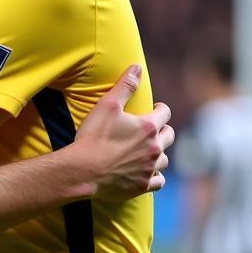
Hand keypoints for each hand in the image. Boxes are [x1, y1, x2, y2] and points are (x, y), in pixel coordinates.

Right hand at [71, 65, 173, 198]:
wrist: (82, 170)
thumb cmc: (93, 137)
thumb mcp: (107, 105)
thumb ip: (125, 86)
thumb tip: (137, 67)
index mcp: (148, 127)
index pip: (165, 113)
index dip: (160, 108)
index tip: (154, 108)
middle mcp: (154, 148)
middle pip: (169, 136)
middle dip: (163, 130)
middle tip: (151, 129)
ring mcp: (149, 168)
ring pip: (164, 159)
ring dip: (158, 153)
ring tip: (148, 151)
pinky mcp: (142, 185)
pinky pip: (159, 181)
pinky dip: (156, 176)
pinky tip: (148, 172)